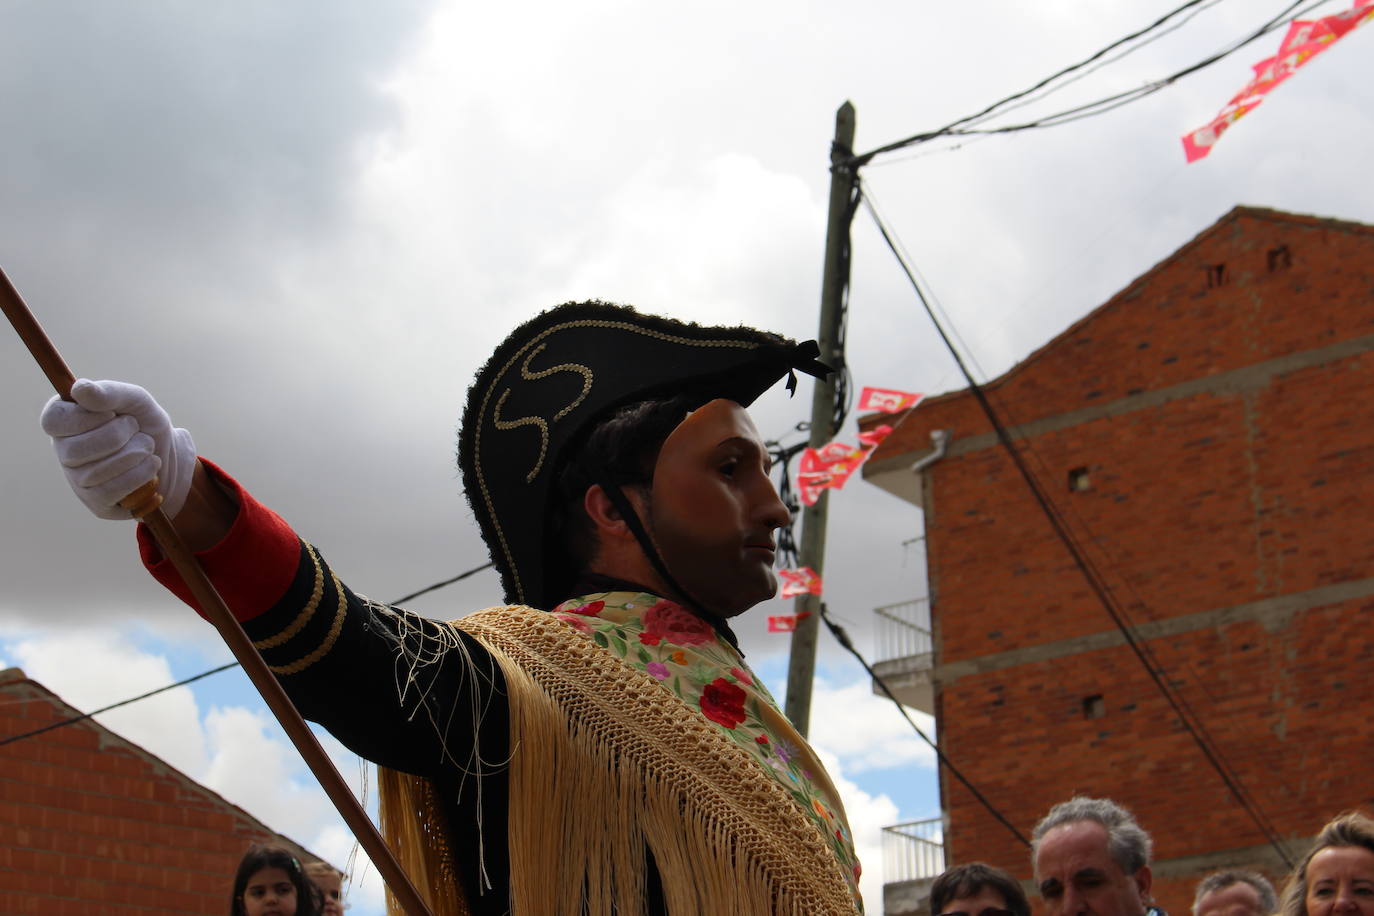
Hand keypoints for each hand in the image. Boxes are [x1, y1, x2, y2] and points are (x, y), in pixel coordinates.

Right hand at [40, 379, 196, 519]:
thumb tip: (79, 389)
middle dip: (118, 436)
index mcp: (65, 422)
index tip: (111, 413)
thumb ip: (110, 392)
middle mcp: (64, 452)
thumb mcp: (136, 401)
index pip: (53, 421)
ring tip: (147, 447)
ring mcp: (77, 481)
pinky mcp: (97, 503)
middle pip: (75, 450)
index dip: (85, 418)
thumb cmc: (145, 424)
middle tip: (136, 429)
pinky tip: (151, 467)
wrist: (173, 457)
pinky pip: (111, 492)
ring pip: (96, 473)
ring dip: (135, 454)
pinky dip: (140, 475)